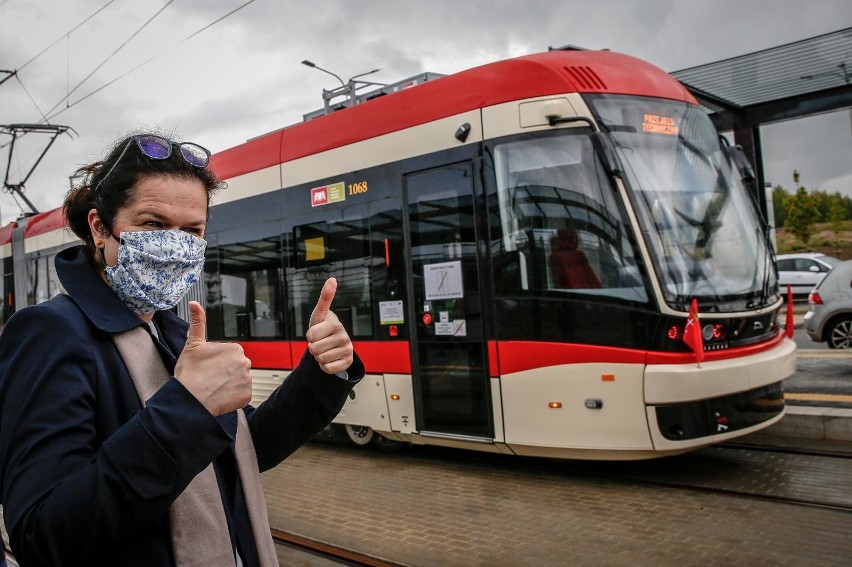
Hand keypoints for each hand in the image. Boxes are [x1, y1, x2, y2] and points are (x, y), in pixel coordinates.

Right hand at [174, 301, 251, 415]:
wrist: (189, 400)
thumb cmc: (189, 374)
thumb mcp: (192, 344)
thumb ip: (198, 323)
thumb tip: (195, 304)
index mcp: (234, 348)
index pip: (229, 354)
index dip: (217, 361)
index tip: (208, 367)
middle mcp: (245, 362)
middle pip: (236, 366)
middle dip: (226, 372)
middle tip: (210, 378)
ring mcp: (247, 379)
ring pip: (240, 380)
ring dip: (230, 384)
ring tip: (215, 387)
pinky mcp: (247, 395)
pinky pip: (242, 394)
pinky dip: (234, 396)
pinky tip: (221, 396)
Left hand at [307, 278, 353, 374]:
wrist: (334, 344)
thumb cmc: (323, 327)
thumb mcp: (320, 314)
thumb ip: (325, 297)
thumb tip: (332, 279)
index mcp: (335, 323)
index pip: (311, 335)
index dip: (309, 335)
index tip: (316, 331)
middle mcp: (344, 336)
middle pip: (314, 349)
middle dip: (313, 347)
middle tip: (320, 342)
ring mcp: (347, 349)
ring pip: (320, 359)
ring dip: (319, 356)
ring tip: (325, 349)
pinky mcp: (347, 362)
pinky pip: (327, 369)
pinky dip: (325, 366)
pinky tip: (330, 358)